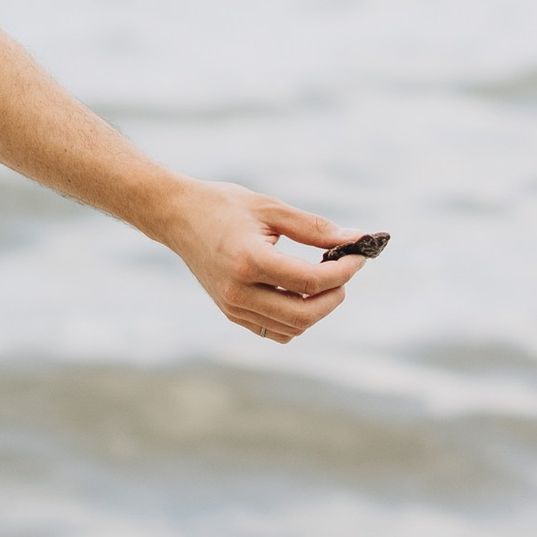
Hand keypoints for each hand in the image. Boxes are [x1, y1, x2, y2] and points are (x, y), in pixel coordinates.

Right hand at [159, 183, 366, 344]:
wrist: (177, 217)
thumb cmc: (224, 206)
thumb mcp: (271, 209)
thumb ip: (315, 229)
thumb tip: (355, 239)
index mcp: (249, 261)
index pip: (309, 281)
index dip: (343, 272)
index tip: (359, 257)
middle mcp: (238, 291)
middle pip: (304, 314)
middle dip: (334, 296)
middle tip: (344, 272)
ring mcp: (233, 307)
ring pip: (291, 328)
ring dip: (317, 309)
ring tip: (323, 279)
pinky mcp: (231, 313)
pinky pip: (274, 330)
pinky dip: (296, 318)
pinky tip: (300, 291)